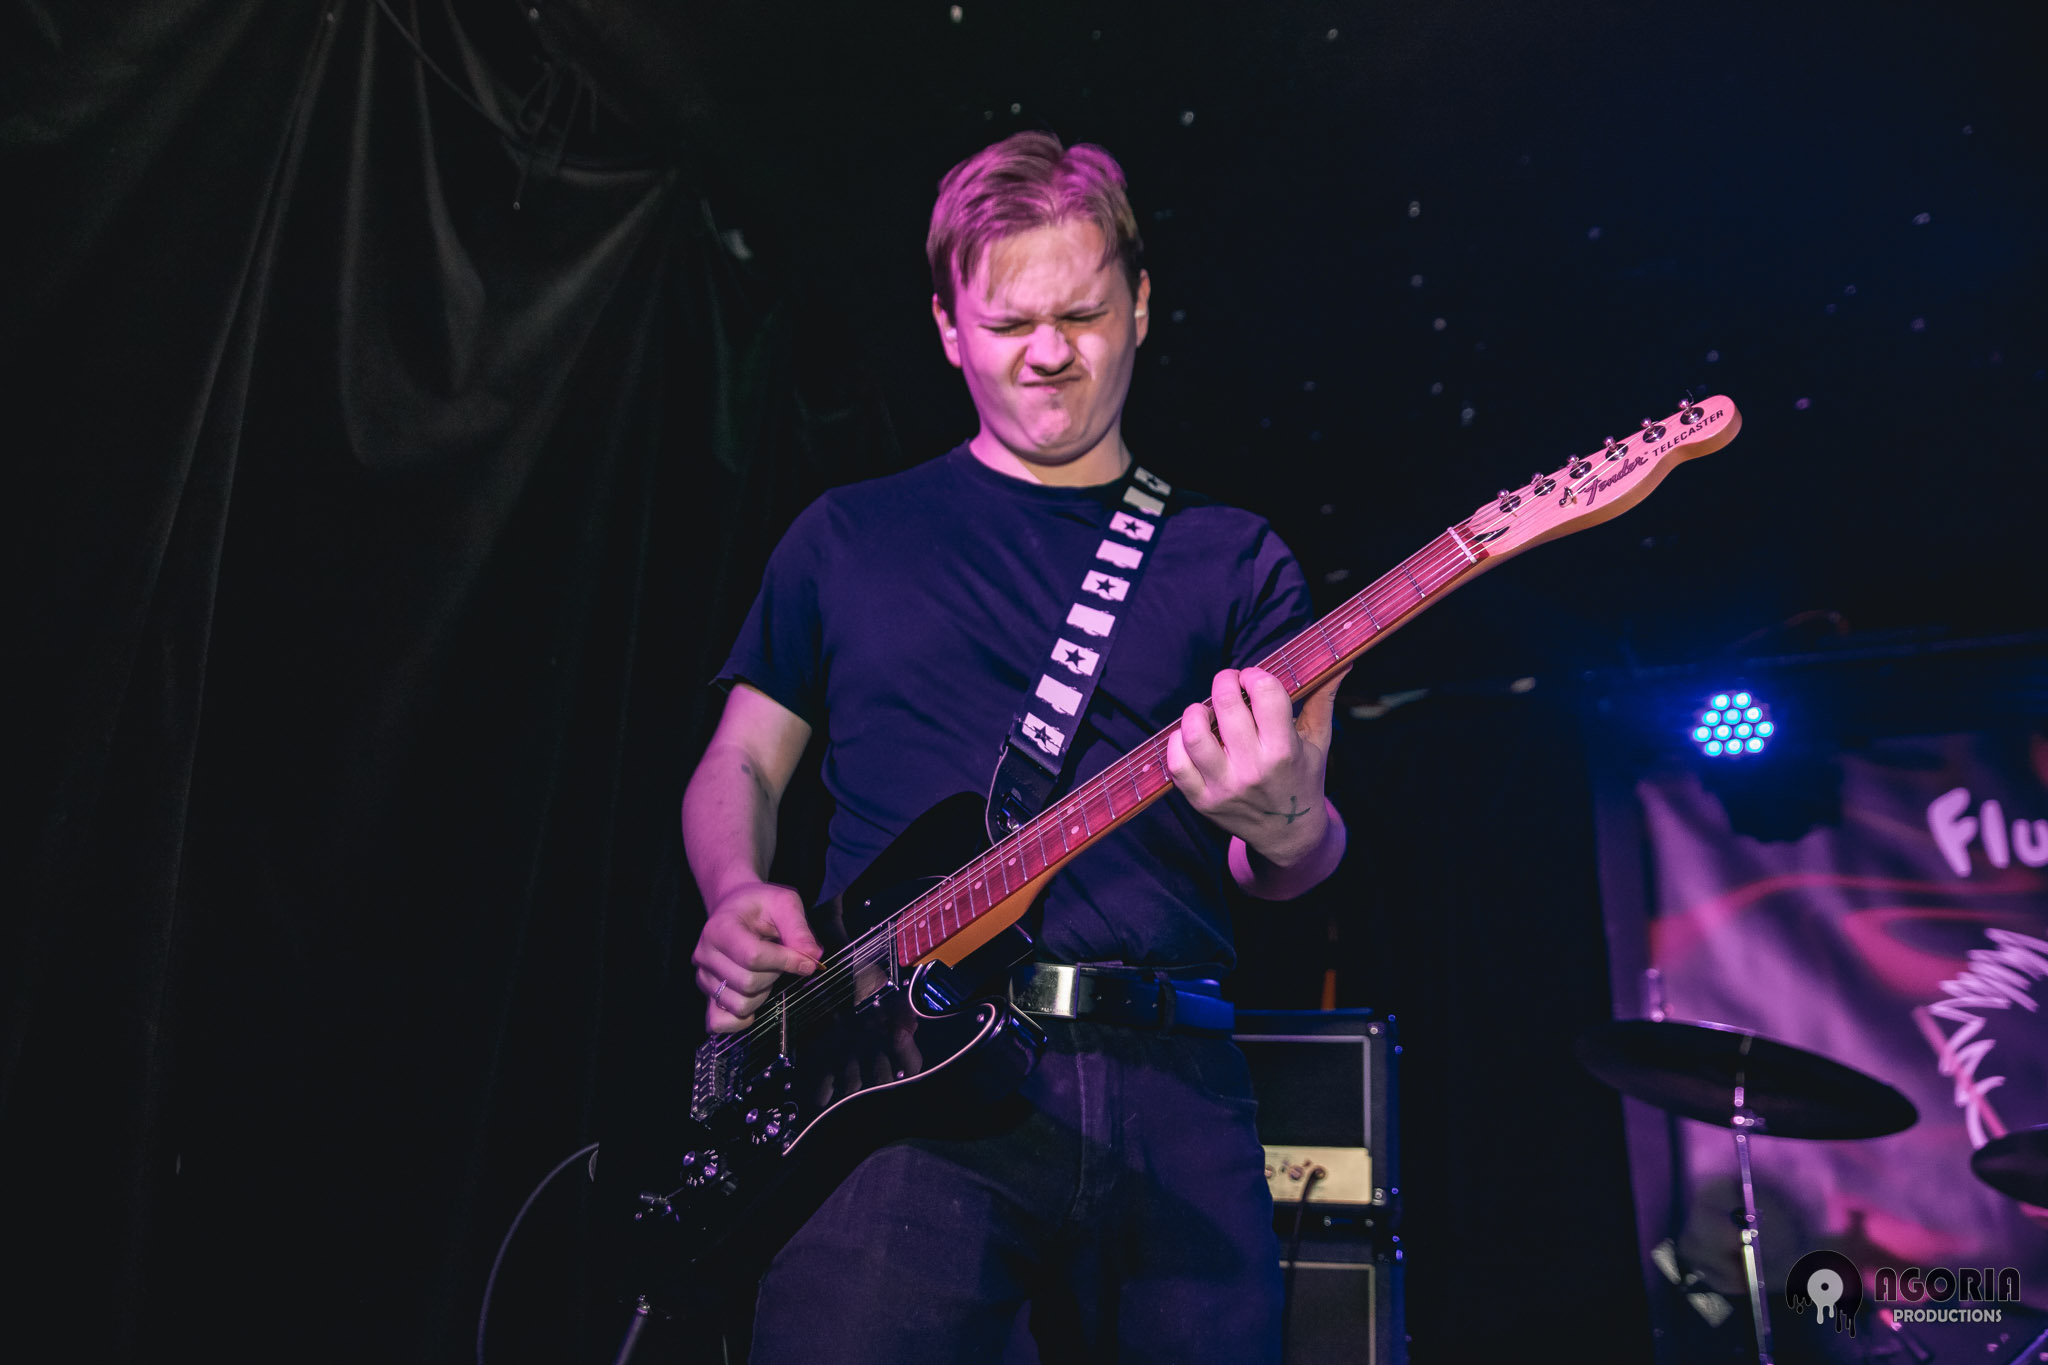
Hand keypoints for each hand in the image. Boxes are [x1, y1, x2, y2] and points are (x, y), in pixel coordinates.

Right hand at [692, 881, 822, 1032]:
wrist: (735, 908)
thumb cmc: (760, 906)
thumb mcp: (784, 903)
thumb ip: (799, 929)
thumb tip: (813, 957)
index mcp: (719, 928)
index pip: (752, 957)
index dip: (785, 962)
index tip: (806, 960)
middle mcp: (704, 954)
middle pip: (748, 983)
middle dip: (775, 975)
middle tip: (779, 958)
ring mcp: (703, 977)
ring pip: (740, 1004)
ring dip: (762, 993)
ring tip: (764, 971)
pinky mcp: (707, 995)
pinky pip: (721, 1022)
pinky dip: (742, 1018)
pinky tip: (754, 997)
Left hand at [1164, 664, 1349, 865]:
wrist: (1288, 833)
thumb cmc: (1303, 778)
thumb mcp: (1319, 742)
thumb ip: (1324, 699)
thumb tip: (1342, 663)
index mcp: (1285, 750)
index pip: (1266, 693)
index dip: (1255, 675)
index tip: (1253, 678)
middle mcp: (1254, 769)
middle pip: (1226, 706)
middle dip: (1225, 682)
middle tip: (1229, 685)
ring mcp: (1225, 787)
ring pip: (1194, 734)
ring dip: (1196, 712)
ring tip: (1207, 712)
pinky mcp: (1202, 801)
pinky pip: (1176, 765)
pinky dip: (1176, 743)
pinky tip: (1191, 737)